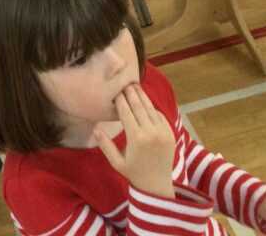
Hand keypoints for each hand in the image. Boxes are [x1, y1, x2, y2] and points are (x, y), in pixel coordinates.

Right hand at [95, 83, 175, 198]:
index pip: (126, 112)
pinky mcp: (170, 133)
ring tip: (135, 85)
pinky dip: (152, 107)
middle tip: (125, 80)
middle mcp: (151, 132)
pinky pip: (160, 116)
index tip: (115, 90)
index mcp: (136, 138)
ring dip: (142, 96)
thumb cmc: (134, 173)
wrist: (157, 184)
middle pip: (139, 106)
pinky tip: (145, 101)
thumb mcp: (116, 162)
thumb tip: (95, 130)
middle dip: (131, 93)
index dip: (120, 100)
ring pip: (150, 108)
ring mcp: (163, 132)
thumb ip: (105, 145)